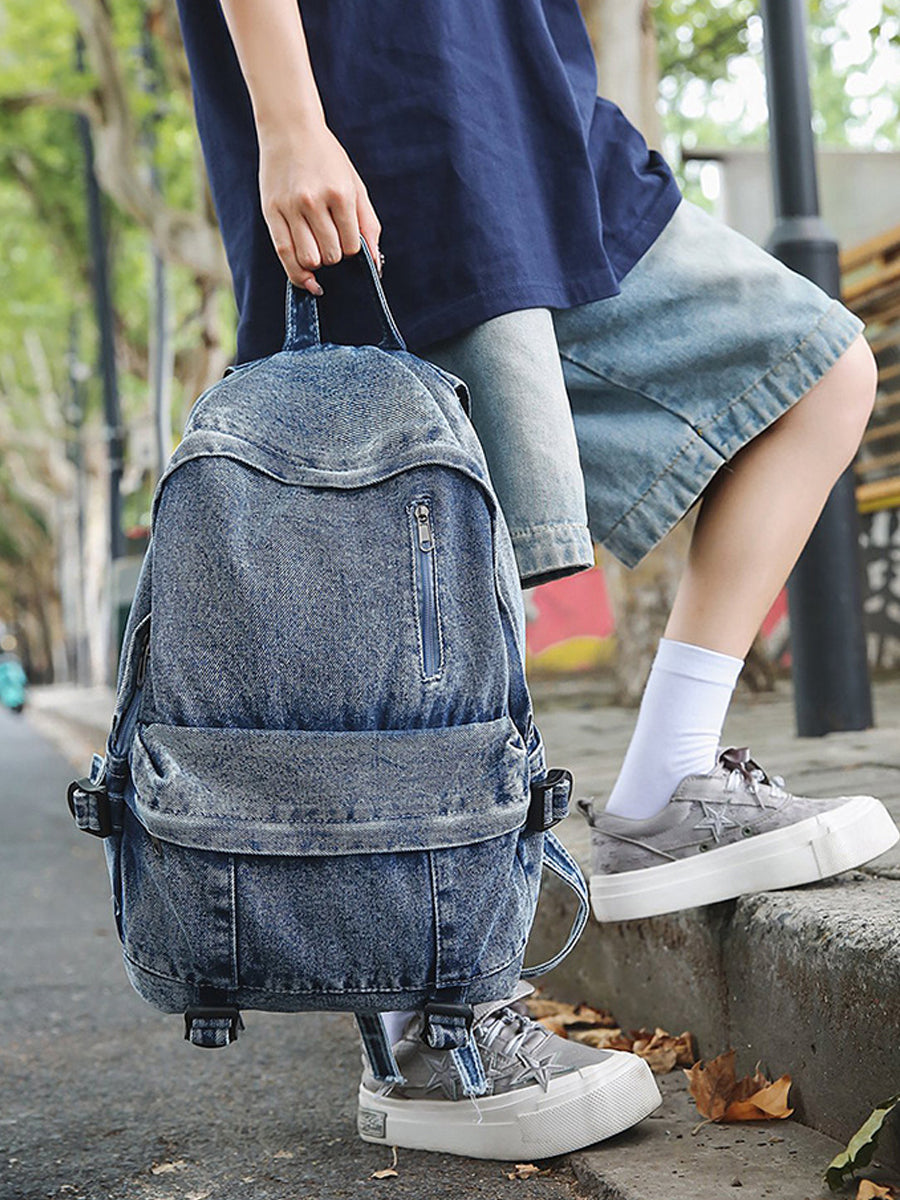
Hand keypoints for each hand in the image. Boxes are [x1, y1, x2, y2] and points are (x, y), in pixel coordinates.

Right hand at [259, 118, 381, 295]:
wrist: (289, 128)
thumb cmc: (326, 158)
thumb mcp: (354, 184)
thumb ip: (367, 223)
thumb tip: (375, 262)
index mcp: (339, 193)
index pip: (351, 246)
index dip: (352, 251)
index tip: (346, 240)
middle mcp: (314, 201)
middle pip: (330, 255)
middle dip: (335, 256)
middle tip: (330, 239)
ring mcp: (290, 207)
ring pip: (309, 259)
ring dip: (317, 262)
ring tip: (317, 247)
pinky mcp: (271, 211)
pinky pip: (284, 253)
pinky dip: (297, 273)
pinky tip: (307, 278)